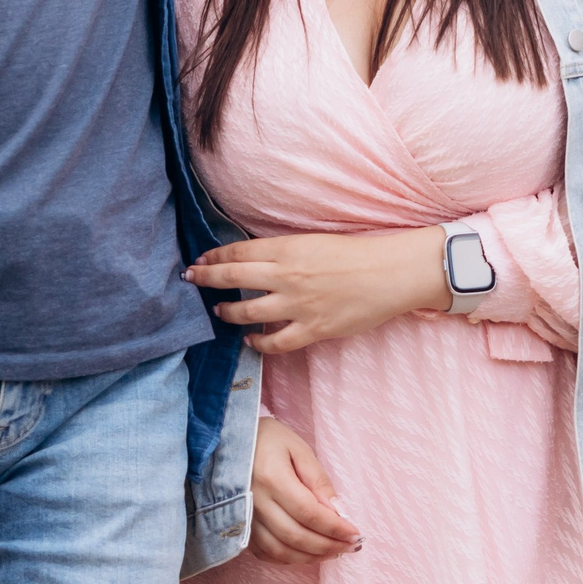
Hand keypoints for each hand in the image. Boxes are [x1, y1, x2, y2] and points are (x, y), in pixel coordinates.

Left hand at [185, 228, 447, 352]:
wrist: (391, 273)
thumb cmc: (359, 252)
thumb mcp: (315, 241)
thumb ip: (285, 252)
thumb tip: (258, 259)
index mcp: (288, 248)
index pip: (239, 252)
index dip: (215, 257)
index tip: (200, 260)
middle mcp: (287, 276)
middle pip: (234, 278)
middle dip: (207, 279)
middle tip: (191, 279)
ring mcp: (298, 305)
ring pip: (248, 311)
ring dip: (228, 311)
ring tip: (218, 311)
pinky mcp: (313, 329)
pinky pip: (276, 341)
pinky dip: (258, 342)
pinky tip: (250, 339)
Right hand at [248, 417, 362, 564]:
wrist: (224, 441)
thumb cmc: (266, 439)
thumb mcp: (298, 448)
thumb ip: (318, 480)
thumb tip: (340, 512)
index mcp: (272, 479)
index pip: (310, 513)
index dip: (335, 528)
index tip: (356, 535)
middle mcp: (255, 503)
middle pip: (297, 537)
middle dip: (329, 546)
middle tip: (351, 547)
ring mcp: (245, 519)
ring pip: (282, 551)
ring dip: (312, 557)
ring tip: (334, 552)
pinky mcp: (240, 528)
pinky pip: (265, 554)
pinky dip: (289, 559)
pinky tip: (308, 553)